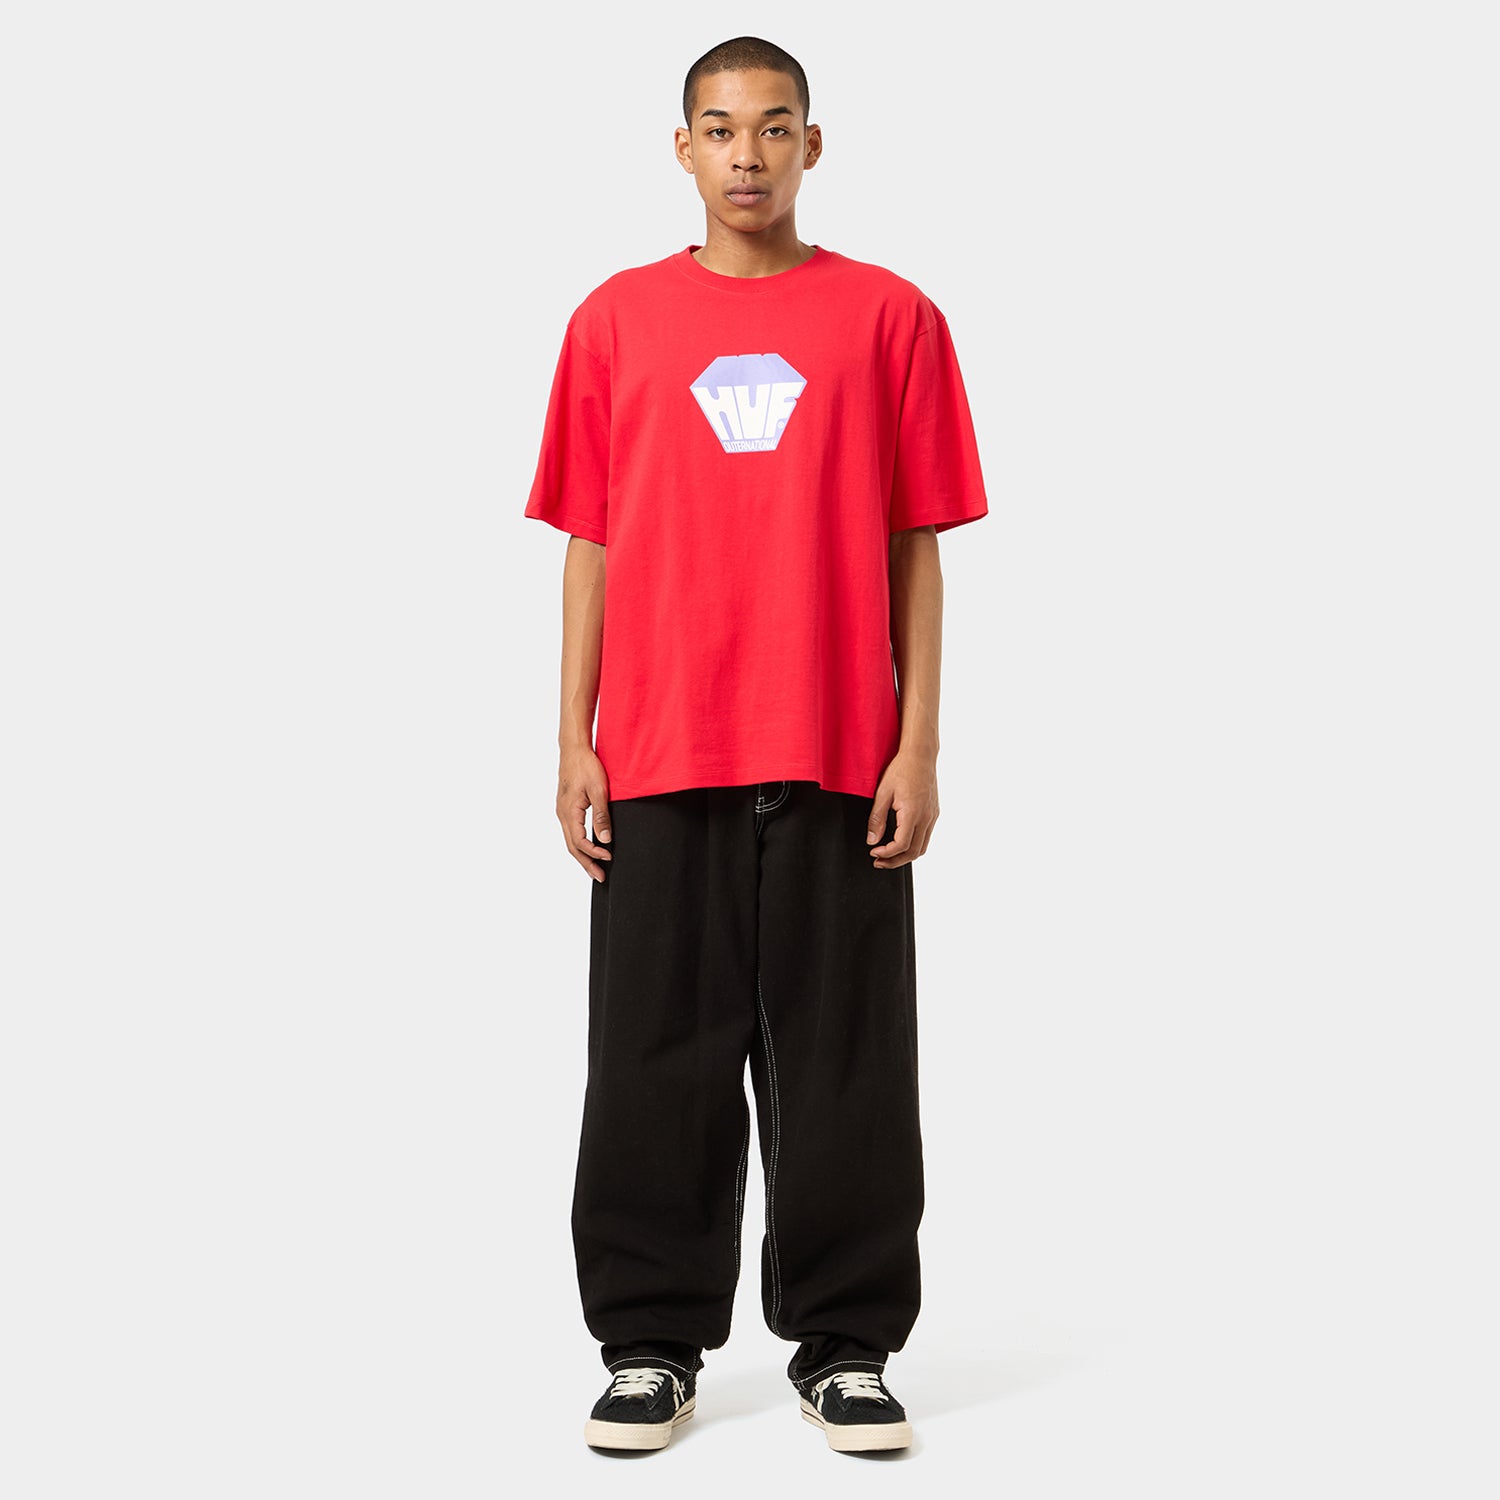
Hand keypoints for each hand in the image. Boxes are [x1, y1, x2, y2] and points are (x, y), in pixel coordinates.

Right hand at [557, 745, 612, 881]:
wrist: (573, 749)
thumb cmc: (586, 766)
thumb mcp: (598, 791)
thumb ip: (601, 816)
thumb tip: (605, 839)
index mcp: (569, 812)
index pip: (580, 842)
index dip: (594, 853)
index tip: (609, 858)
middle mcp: (562, 815)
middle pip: (572, 847)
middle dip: (586, 864)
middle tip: (600, 877)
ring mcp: (562, 811)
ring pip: (570, 841)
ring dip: (582, 856)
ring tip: (595, 868)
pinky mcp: (566, 808)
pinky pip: (571, 832)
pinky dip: (579, 844)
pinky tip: (588, 847)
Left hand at [866, 752, 938, 868]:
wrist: (920, 755)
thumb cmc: (901, 769)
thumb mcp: (882, 793)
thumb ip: (876, 819)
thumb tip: (872, 840)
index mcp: (913, 813)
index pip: (901, 845)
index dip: (886, 854)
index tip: (873, 853)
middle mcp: (926, 817)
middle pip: (914, 852)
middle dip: (895, 861)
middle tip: (878, 862)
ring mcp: (932, 816)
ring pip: (922, 847)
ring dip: (905, 856)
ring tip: (888, 856)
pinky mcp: (934, 813)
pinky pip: (926, 837)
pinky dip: (914, 845)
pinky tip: (901, 842)